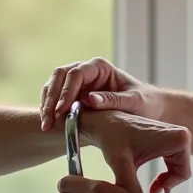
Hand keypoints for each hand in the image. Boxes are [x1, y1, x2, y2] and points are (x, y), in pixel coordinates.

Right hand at [39, 58, 164, 129]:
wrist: (146, 110)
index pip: (76, 73)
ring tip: (46, 126)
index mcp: (99, 67)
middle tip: (48, 121)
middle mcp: (86, 71)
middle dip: (52, 99)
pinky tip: (49, 124)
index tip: (62, 111)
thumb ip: (113, 100)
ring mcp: (77, 82)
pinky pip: (55, 98)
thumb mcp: (133, 102)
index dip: (66, 91)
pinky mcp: (73, 95)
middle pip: (60, 77)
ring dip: (47, 105)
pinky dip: (50, 109)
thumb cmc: (144, 103)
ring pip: (53, 86)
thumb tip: (89, 99)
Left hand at [84, 110, 190, 192]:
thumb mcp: (121, 165)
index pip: (183, 174)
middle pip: (182, 170)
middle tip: (152, 191)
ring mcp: (178, 134)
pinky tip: (153, 179)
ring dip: (166, 178)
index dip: (168, 185)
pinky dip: (165, 171)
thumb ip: (129, 186)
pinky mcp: (171, 136)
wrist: (106, 121)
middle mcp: (182, 134)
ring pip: (179, 167)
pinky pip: (175, 160)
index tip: (152, 191)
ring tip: (151, 187)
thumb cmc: (112, 139)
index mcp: (178, 139)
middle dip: (168, 182)